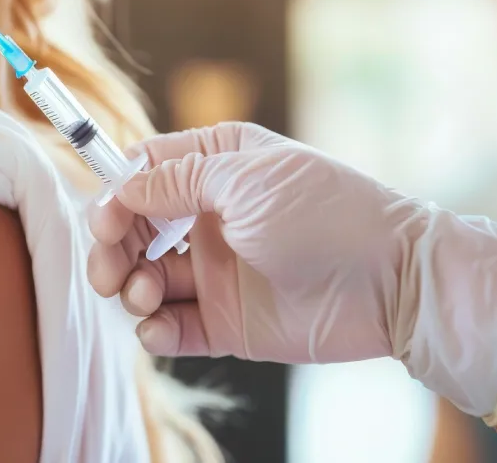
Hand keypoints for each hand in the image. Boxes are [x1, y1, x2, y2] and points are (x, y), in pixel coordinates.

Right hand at [87, 121, 496, 420]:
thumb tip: (119, 187)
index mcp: (215, 167)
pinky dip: (154, 330)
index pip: (143, 173)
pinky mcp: (225, 320)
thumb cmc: (324, 213)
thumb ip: (172, 181)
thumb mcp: (244, 179)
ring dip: (131, 287)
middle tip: (108, 270)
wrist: (391, 282)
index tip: (105, 220)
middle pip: (133, 229)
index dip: (114, 195)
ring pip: (146, 278)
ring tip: (146, 296)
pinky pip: (172, 327)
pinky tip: (157, 329)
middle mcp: (210, 216)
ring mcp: (216, 270)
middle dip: (111, 248)